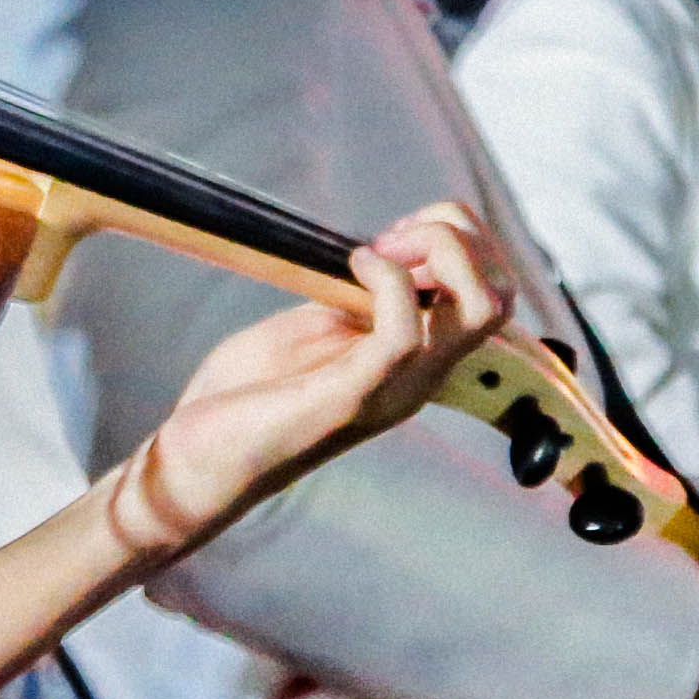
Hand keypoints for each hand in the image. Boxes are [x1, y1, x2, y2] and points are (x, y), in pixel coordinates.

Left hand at [123, 207, 519, 556]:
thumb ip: (358, 298)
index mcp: (417, 360)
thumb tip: (385, 252)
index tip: (391, 236)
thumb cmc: (247, 395)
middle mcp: (421, 376)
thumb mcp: (315, 328)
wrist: (198, 462)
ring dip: (437, 251)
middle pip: (501, 295)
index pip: (493, 293)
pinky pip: (405, 332)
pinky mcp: (352, 397)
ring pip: (481, 310)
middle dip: (458, 237)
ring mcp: (394, 388)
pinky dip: (386, 279)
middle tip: (391, 239)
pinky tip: (349, 267)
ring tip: (376, 251)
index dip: (456, 240)